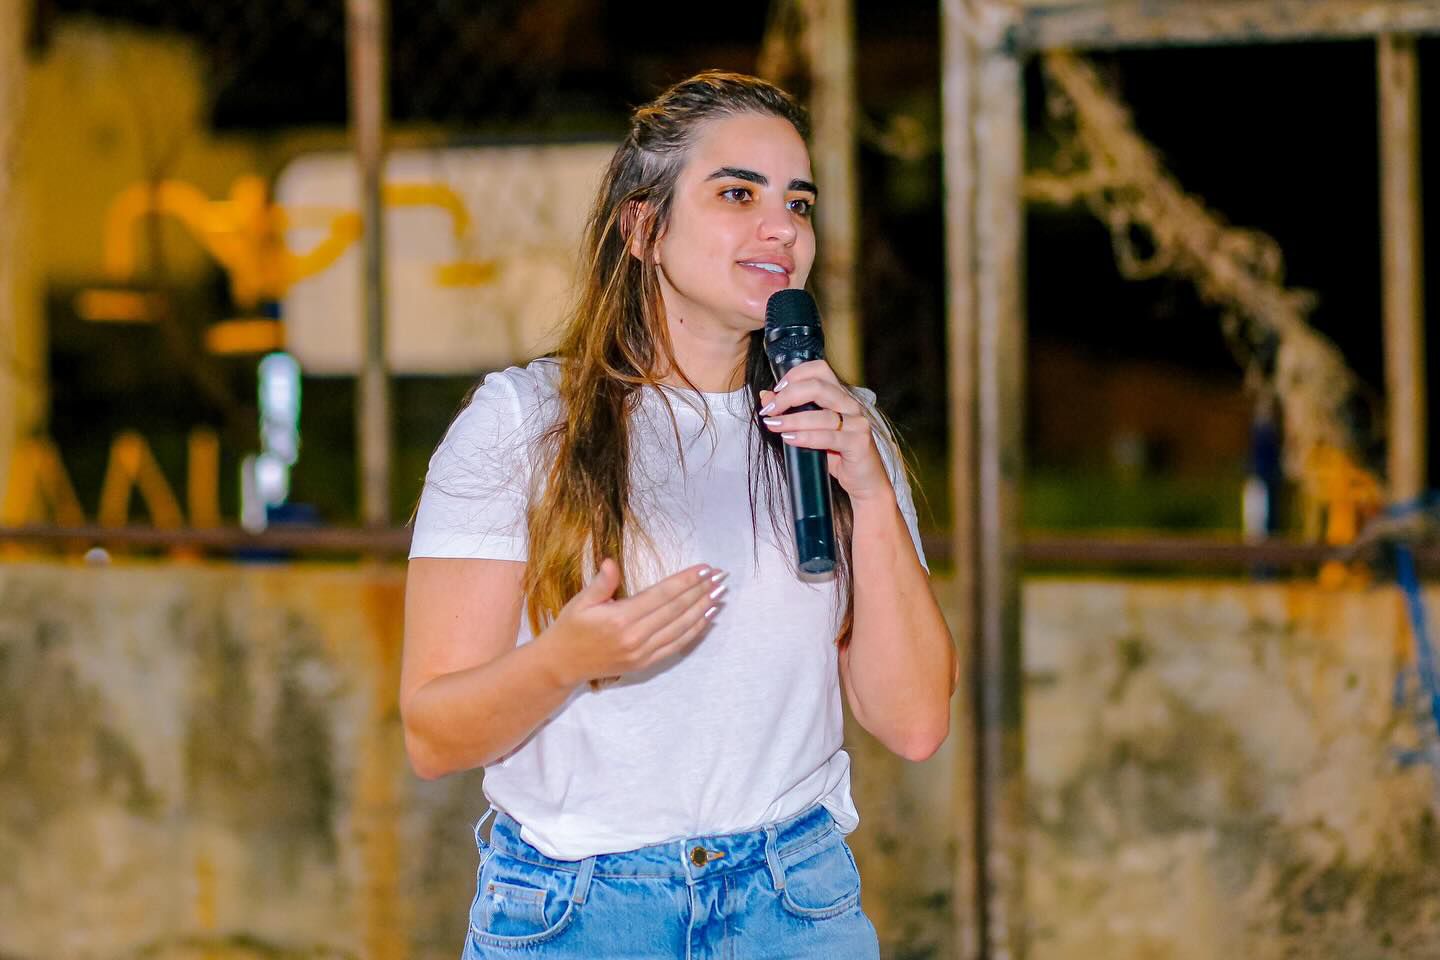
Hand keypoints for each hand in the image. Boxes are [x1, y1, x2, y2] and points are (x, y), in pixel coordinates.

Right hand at [542, 559, 725, 686]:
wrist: (562, 665)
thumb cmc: (571, 628)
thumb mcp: (581, 601)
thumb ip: (601, 583)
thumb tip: (611, 563)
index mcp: (621, 618)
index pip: (662, 594)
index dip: (686, 580)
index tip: (705, 569)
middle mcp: (636, 637)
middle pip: (677, 610)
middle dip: (702, 591)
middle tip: (721, 577)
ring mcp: (643, 652)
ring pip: (681, 628)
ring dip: (703, 610)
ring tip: (720, 595)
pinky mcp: (645, 663)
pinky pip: (676, 646)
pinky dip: (694, 632)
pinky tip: (706, 619)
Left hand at [758, 360, 891, 502]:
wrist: (865, 482)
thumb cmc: (839, 455)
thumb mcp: (811, 431)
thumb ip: (791, 412)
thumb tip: (766, 396)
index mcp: (840, 397)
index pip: (820, 369)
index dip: (796, 375)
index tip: (777, 389)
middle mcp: (851, 405)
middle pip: (818, 386)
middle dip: (789, 396)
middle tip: (771, 410)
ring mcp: (857, 423)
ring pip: (822, 414)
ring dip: (793, 419)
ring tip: (774, 425)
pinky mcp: (859, 443)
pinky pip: (829, 437)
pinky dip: (806, 437)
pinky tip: (790, 439)